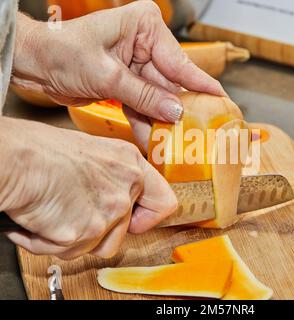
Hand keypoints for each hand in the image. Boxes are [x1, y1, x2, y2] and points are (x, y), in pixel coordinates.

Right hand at [0, 117, 176, 258]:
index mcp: (130, 163)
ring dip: (75, 238)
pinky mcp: (87, 232)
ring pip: (100, 245)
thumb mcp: (92, 152)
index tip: (134, 220)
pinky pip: (71, 252)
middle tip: (76, 214)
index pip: (164, 202)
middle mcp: (127, 186)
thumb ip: (113, 176)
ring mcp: (110, 211)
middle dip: (99, 229)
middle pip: (126, 231)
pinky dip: (50, 242)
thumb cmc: (39, 150)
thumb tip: (114, 196)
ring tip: (53, 214)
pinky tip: (39, 222)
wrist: (14, 159)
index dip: (148, 217)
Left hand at [13, 1, 225, 149]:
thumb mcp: (107, 75)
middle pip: (172, 83)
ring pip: (158, 97)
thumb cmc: (62, 52)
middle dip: (182, 110)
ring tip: (179, 142)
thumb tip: (176, 112)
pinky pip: (143, 104)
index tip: (223, 102)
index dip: (202, 85)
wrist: (35, 63)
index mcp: (145, 27)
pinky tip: (155, 140)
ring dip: (164, 121)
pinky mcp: (127, 82)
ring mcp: (137, 64)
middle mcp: (145, 44)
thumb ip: (144, 95)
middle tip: (201, 132)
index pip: (180, 62)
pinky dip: (146, 122)